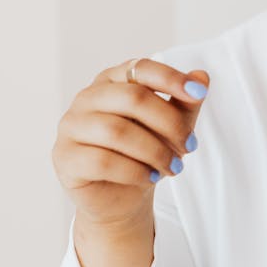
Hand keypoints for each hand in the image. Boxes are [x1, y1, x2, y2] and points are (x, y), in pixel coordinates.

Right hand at [52, 59, 209, 228]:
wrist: (120, 198)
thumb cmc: (143, 154)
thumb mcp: (170, 127)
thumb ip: (185, 102)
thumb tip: (201, 76)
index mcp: (112, 80)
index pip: (141, 68)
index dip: (171, 78)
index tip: (198, 93)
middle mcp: (87, 97)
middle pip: (133, 99)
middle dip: (169, 124)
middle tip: (189, 146)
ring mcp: (71, 126)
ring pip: (118, 131)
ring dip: (155, 151)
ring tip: (173, 167)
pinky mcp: (64, 157)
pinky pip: (103, 161)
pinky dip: (135, 171)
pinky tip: (151, 177)